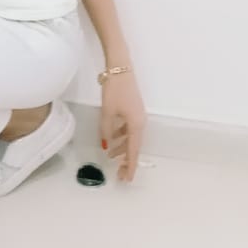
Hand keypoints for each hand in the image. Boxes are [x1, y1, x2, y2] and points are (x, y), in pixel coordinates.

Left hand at [99, 65, 146, 183]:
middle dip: (126, 159)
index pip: (133, 151)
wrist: (120, 68)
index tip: (127, 179)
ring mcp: (138, 115)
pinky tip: (112, 138)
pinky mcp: (133, 109)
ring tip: (111, 156)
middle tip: (119, 172)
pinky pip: (129, 128)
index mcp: (136, 125)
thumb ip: (106, 130)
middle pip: (134, 145)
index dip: (130, 166)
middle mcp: (140, 122)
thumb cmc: (114, 90)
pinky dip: (121, 135)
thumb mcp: (107, 112)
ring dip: (122, 146)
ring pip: (131, 136)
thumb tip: (106, 146)